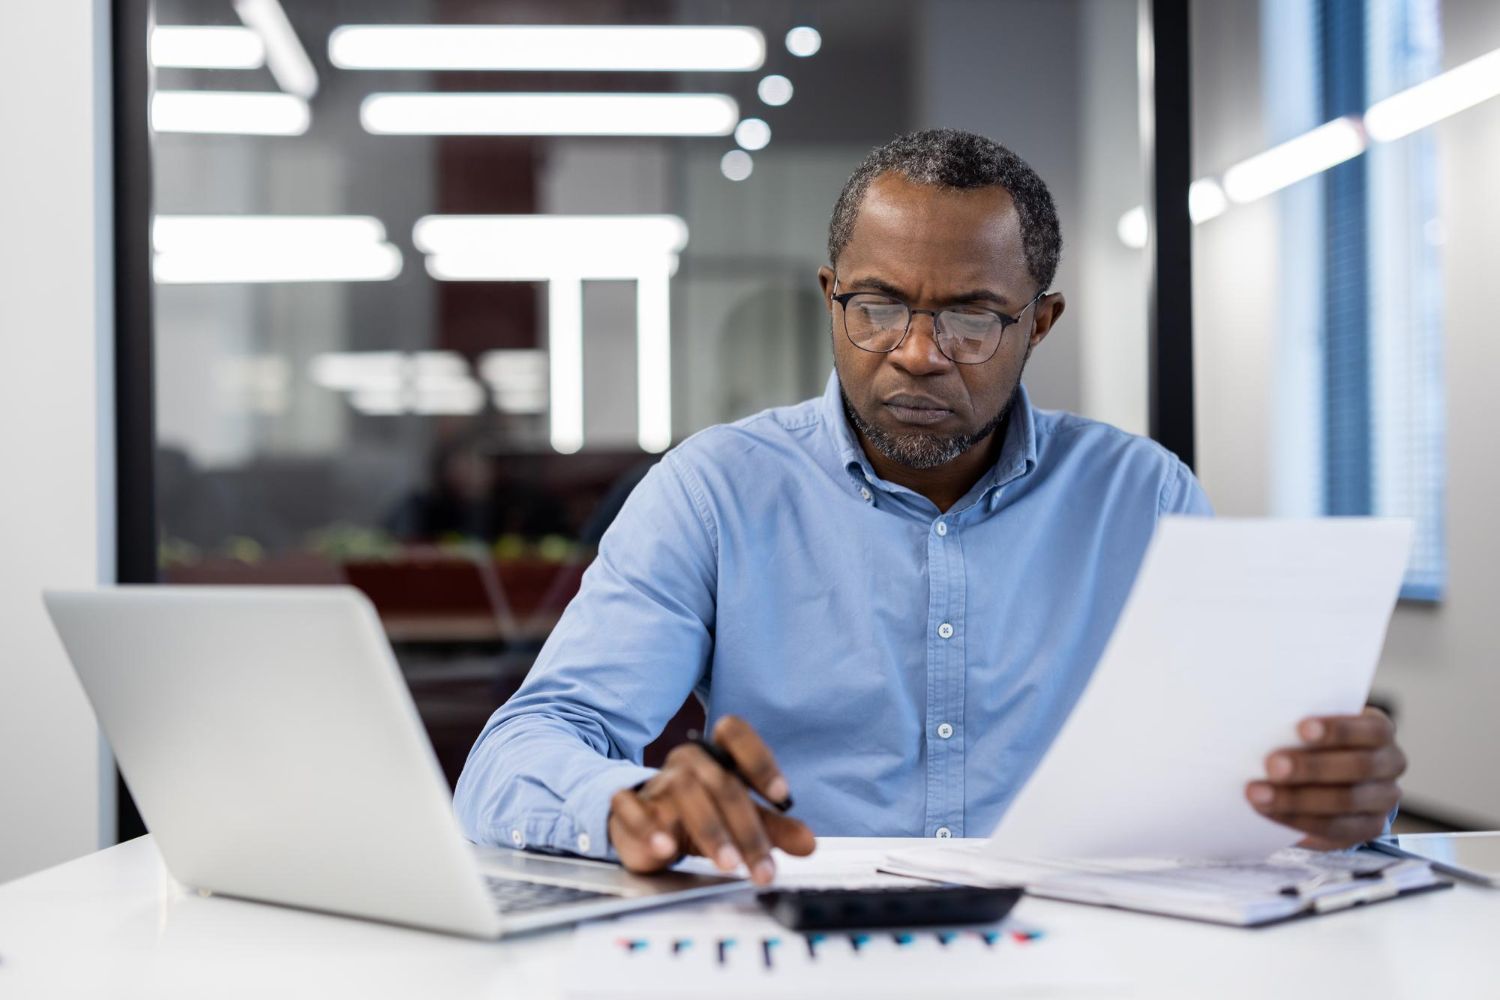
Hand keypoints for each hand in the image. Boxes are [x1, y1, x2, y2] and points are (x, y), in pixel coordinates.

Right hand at [608, 715, 815, 883]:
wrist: (642, 823)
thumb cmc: (697, 815)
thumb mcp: (740, 820)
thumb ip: (775, 829)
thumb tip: (809, 843)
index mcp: (715, 755)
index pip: (735, 733)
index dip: (760, 760)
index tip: (782, 797)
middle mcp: (687, 763)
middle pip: (721, 781)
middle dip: (746, 828)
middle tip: (762, 866)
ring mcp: (657, 783)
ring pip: (684, 792)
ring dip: (710, 830)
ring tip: (728, 864)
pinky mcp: (628, 807)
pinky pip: (632, 808)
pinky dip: (649, 828)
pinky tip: (666, 850)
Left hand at [1246, 706, 1406, 850]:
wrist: (1323, 777)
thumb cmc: (1310, 740)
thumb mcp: (1311, 726)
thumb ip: (1297, 723)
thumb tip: (1263, 719)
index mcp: (1380, 731)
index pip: (1372, 729)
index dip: (1338, 730)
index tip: (1300, 728)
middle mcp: (1390, 765)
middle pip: (1358, 767)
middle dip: (1311, 767)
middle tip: (1271, 765)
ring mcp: (1382, 800)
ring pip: (1345, 801)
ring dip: (1297, 799)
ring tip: (1258, 794)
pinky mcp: (1366, 829)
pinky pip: (1333, 829)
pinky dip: (1297, 821)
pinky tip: (1269, 813)